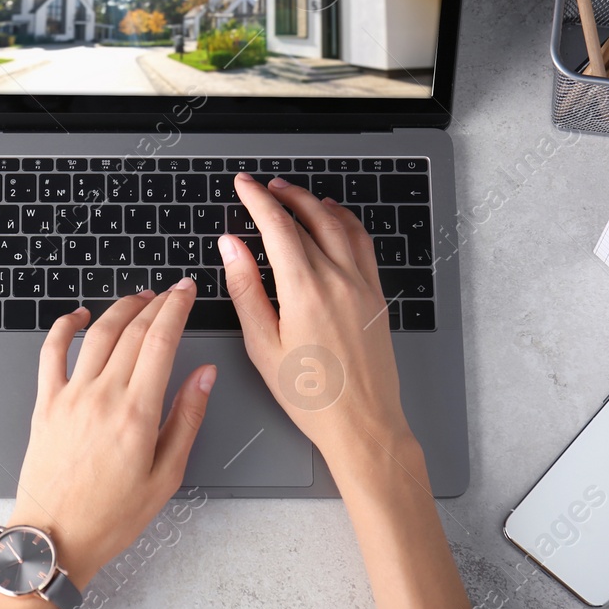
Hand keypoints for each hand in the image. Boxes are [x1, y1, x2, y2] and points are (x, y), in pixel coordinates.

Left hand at [6, 283, 213, 582]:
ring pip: (97, 334)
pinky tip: (80, 316)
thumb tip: (204, 375)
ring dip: (120, 309)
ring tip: (139, 299)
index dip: (177, 309)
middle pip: (132, 331)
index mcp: (136, 414)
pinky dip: (65, 326)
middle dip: (156, 303)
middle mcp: (101, 397)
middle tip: (172, 292)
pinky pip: (51, 352)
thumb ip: (186, 418)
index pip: (161, 342)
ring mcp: (69, 397)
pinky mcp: (45, 404)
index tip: (187, 292)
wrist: (55, 538)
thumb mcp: (166, 475)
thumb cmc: (110, 517)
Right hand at [221, 173, 418, 476]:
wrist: (362, 423)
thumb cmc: (310, 395)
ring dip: (314, 203)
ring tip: (294, 195)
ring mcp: (362, 285)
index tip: (243, 185)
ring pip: (339, 225)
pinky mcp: (376, 296)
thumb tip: (232, 246)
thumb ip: (245, 289)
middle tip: (263, 187)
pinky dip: (345, 222)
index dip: (257, 200)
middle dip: (282, 197)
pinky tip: (335, 219)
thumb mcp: (262, 345)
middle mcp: (338, 279)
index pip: (277, 226)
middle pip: (308, 219)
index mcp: (305, 290)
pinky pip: (362, 244)